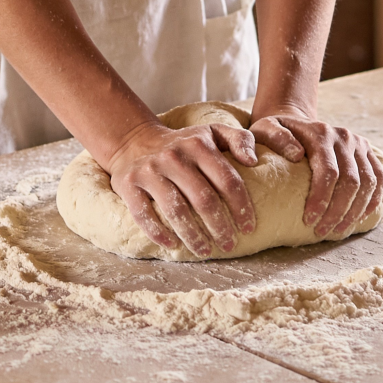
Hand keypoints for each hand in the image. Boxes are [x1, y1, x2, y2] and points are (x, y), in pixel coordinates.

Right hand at [105, 119, 258, 255]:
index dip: (241, 207)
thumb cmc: (182, 143)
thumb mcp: (211, 132)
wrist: (134, 140)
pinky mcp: (129, 184)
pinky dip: (158, 233)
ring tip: (204, 251)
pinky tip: (172, 245)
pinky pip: (143, 214)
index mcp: (198, 144)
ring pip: (175, 210)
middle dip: (220, 227)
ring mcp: (149, 170)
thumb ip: (239, 139)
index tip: (249, 228)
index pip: (226, 179)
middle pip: (203, 199)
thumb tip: (253, 160)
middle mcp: (173, 157)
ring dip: (193, 235)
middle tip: (229, 245)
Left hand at [248, 109, 382, 237]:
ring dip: (355, 211)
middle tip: (322, 232)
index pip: (328, 172)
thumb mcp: (264, 129)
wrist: (295, 121)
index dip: (322, 200)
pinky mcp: (367, 151)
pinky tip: (359, 217)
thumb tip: (297, 155)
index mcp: (320, 132)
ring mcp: (358, 143)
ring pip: (368, 183)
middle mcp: (343, 136)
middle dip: (337, 211)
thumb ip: (275, 138)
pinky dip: (373, 200)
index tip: (309, 221)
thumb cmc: (275, 132)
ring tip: (338, 230)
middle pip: (350, 181)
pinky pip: (379, 178)